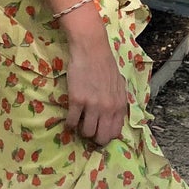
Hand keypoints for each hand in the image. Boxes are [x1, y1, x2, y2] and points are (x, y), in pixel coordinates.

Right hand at [62, 7, 126, 147]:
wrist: (91, 50)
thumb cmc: (105, 65)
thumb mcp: (119, 85)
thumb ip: (117, 102)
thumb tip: (113, 117)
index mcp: (119, 105)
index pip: (115, 132)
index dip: (106, 136)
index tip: (99, 133)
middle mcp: (107, 108)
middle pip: (101, 137)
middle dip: (94, 139)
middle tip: (87, 132)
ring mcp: (92, 105)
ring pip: (86, 132)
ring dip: (81, 131)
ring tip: (78, 124)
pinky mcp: (77, 100)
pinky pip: (71, 122)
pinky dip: (69, 124)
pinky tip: (69, 119)